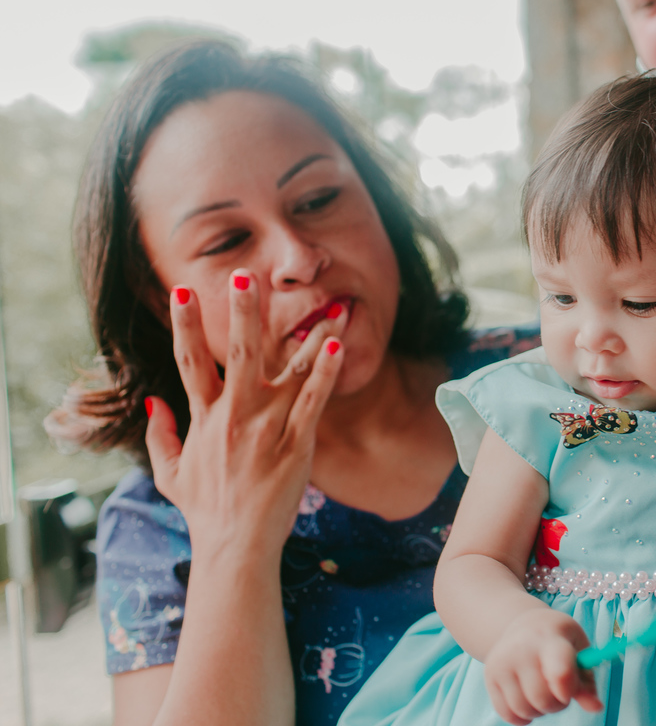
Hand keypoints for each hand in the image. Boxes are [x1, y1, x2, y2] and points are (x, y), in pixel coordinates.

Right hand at [144, 269, 345, 559]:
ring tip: (329, 303)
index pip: (190, 361)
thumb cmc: (205, 510)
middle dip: (243, 313)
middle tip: (246, 276)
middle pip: (237, 353)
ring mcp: (267, 428)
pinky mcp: (297, 444)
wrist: (235, 546)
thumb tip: (154, 399)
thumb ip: (161, 434)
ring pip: (287, 370)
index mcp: (204, 418)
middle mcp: (234, 416)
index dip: (185, 324)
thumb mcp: (169, 473)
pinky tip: (336, 344)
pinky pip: (313, 400)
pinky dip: (325, 371)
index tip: (182, 289)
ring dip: (308, 333)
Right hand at [483, 608, 602, 724]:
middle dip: (557, 704)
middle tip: (561, 693)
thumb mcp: (579, 651)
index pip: (559, 669)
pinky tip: (528, 699)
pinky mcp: (490, 677)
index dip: (567, 688)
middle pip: (542, 698)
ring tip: (543, 693)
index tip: (569, 693)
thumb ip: (587, 682)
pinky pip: (508, 715)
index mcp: (550, 638)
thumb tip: (596, 708)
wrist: (524, 624)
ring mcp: (502, 662)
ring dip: (540, 711)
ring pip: (525, 710)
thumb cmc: (559, 640)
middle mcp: (521, 648)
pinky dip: (522, 716)